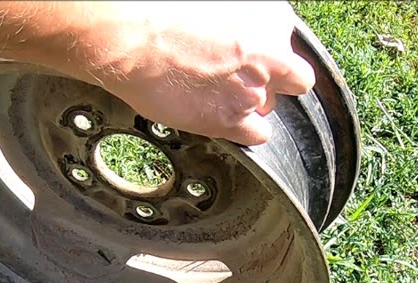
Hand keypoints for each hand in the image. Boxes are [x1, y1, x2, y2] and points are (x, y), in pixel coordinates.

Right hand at [71, 1, 315, 144]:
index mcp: (271, 16)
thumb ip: (240, 18)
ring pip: (270, 105)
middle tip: (236, 72)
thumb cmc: (160, 9)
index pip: (285, 40)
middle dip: (267, 77)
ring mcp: (254, 90)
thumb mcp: (215, 1)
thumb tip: (235, 31)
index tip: (252, 51)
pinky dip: (243, 130)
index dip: (268, 50)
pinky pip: (256, 134)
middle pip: (288, 77)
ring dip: (251, 101)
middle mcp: (272, 54)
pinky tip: (223, 116)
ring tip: (218, 92)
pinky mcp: (232, 120)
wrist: (130, 38)